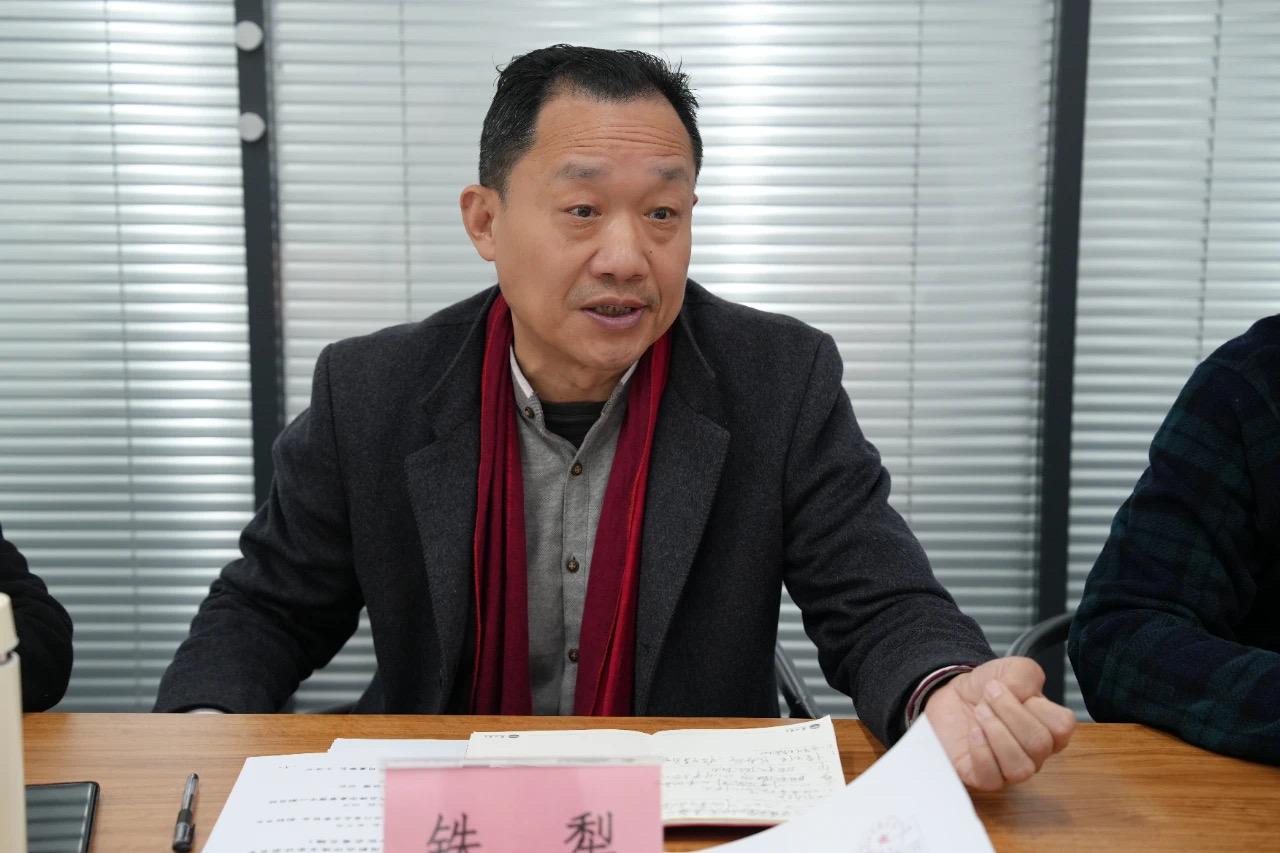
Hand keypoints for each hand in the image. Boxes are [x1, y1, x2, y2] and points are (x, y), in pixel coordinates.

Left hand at [923, 656, 1075, 790]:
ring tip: (979, 712)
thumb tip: (1025, 696)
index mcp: (1048, 728)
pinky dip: (981, 752)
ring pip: (1020, 768)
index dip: (1037, 705)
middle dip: (1010, 713)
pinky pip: (992, 778)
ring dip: (997, 733)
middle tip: (988, 697)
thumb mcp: (1011, 668)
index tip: (1014, 688)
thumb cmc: (987, 688)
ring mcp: (1010, 768)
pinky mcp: (983, 777)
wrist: (951, 696)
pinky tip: (973, 733)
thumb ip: (1027, 675)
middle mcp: (1034, 754)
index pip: (1062, 726)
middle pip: (1039, 744)